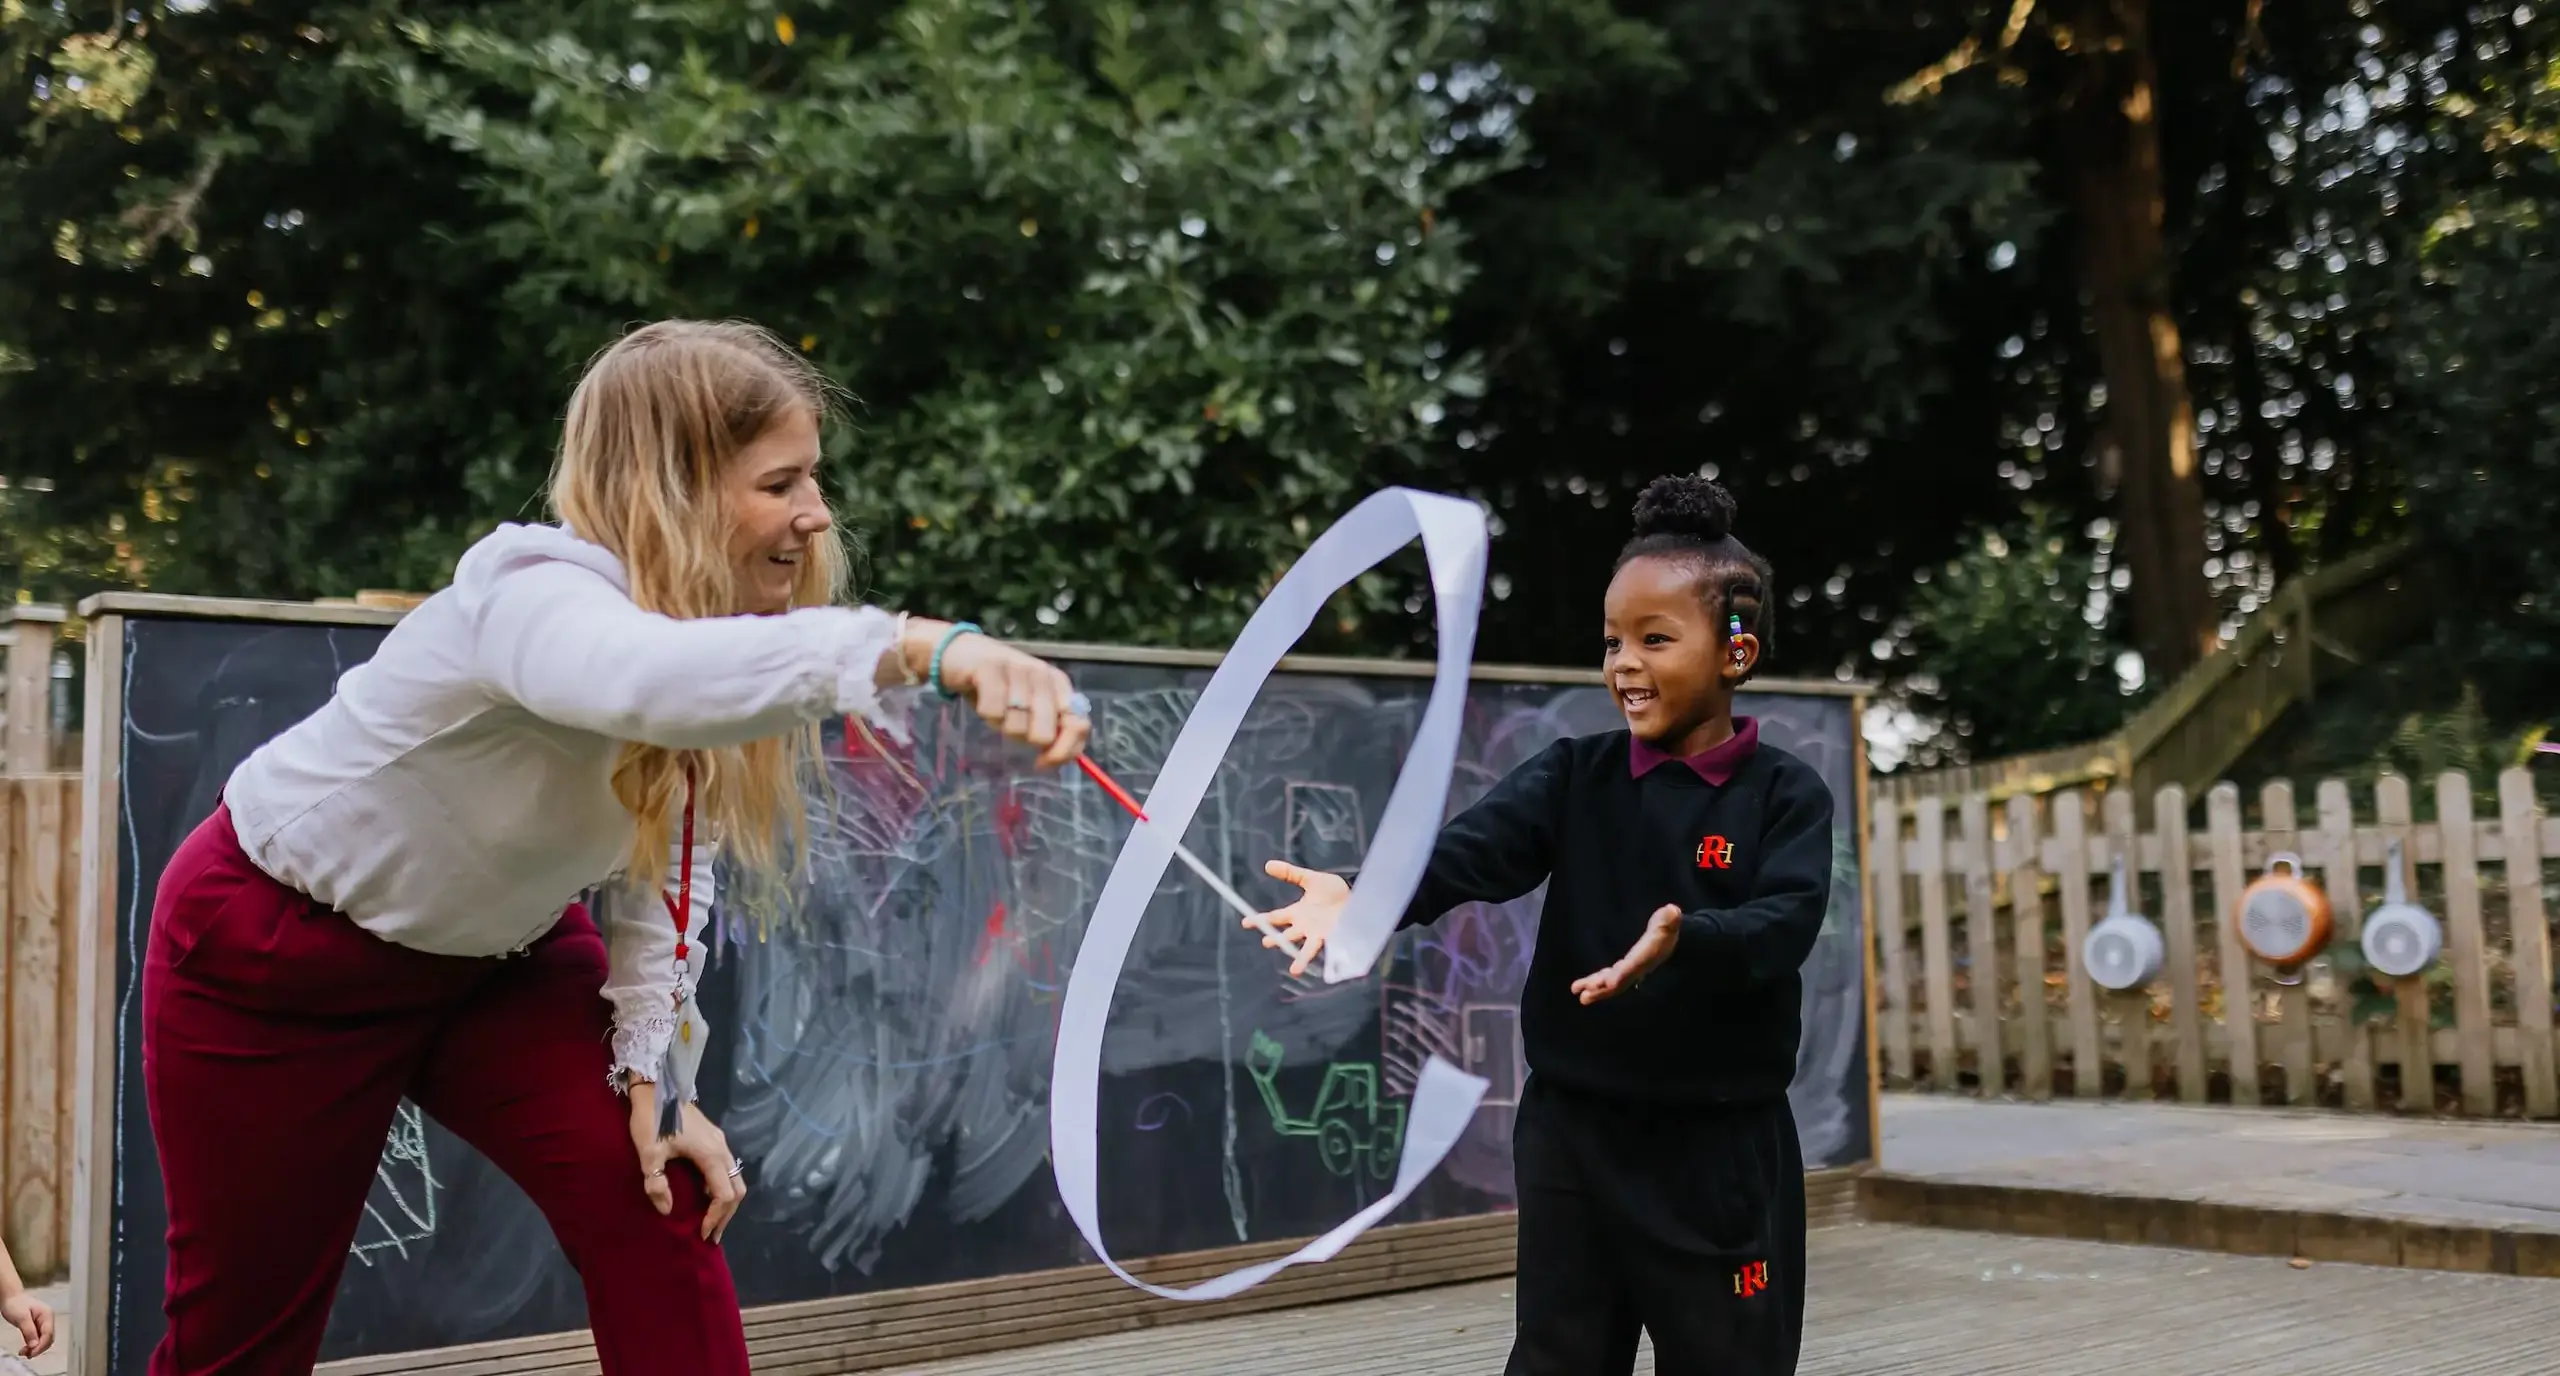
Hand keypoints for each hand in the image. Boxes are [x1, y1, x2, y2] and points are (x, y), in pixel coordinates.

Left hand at [2, 1289, 52, 1359]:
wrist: (11, 1298)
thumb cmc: (16, 1304)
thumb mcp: (21, 1318)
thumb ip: (29, 1331)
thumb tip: (35, 1345)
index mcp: (47, 1315)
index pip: (49, 1334)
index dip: (41, 1346)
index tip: (31, 1354)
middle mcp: (48, 1320)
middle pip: (48, 1338)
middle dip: (39, 1348)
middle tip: (26, 1355)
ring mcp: (44, 1323)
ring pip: (44, 1340)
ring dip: (36, 1348)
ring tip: (24, 1353)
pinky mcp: (38, 1326)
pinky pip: (39, 1338)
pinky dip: (33, 1345)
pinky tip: (26, 1349)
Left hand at [626, 1081, 746, 1242]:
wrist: (656, 1086)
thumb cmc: (653, 1120)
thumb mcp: (649, 1154)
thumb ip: (658, 1184)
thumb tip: (667, 1210)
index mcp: (711, 1155)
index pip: (724, 1195)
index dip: (715, 1217)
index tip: (701, 1233)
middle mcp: (722, 1149)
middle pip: (737, 1189)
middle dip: (726, 1214)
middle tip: (711, 1234)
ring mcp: (720, 1142)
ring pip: (735, 1178)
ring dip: (726, 1202)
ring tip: (710, 1219)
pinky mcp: (714, 1138)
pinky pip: (726, 1169)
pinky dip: (721, 1188)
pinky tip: (704, 1195)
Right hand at [899, 620, 1089, 769]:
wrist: (960, 654)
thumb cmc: (999, 687)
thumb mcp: (1029, 706)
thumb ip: (1050, 727)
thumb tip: (1059, 758)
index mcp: (1059, 685)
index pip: (1078, 725)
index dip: (1063, 752)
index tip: (1042, 763)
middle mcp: (1043, 675)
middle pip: (1045, 734)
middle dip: (1025, 739)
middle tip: (1011, 724)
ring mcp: (1018, 668)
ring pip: (1017, 726)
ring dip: (1001, 725)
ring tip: (995, 707)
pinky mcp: (990, 667)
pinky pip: (993, 712)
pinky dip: (985, 713)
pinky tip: (982, 700)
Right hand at [1254, 861, 1349, 976]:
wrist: (1358, 897)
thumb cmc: (1333, 891)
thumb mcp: (1310, 879)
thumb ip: (1290, 873)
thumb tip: (1267, 865)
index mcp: (1297, 913)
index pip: (1275, 918)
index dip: (1260, 920)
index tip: (1245, 922)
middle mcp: (1305, 927)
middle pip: (1287, 936)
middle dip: (1277, 940)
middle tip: (1266, 942)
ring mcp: (1319, 935)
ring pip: (1306, 949)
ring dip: (1301, 959)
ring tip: (1295, 970)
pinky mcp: (1335, 938)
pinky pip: (1329, 951)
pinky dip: (1327, 961)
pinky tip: (1325, 970)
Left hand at [1570, 904, 1682, 1003]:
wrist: (1673, 942)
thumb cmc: (1668, 928)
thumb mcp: (1669, 922)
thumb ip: (1669, 919)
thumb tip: (1672, 911)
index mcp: (1647, 957)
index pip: (1634, 968)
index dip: (1622, 976)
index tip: (1609, 983)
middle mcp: (1637, 968)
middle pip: (1619, 982)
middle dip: (1602, 989)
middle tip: (1584, 996)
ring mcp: (1630, 970)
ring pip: (1611, 982)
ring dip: (1594, 987)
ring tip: (1576, 990)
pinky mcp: (1623, 968)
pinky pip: (1608, 977)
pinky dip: (1596, 981)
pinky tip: (1583, 985)